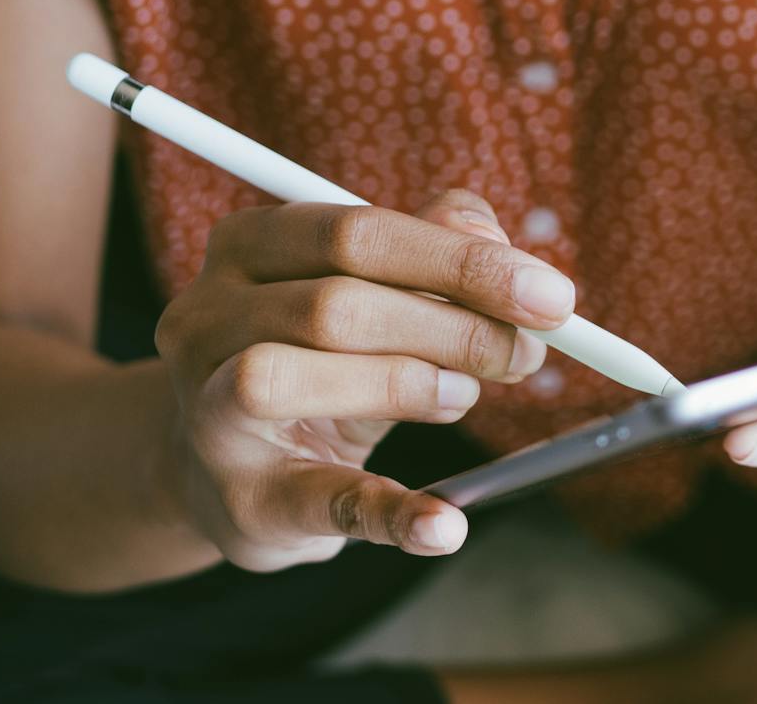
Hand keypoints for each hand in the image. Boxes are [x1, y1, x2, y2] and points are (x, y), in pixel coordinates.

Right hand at [154, 189, 572, 569]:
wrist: (227, 466)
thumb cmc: (317, 360)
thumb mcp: (369, 292)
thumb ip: (433, 250)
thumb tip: (496, 241)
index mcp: (248, 246)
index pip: (358, 232)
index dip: (462, 261)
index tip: (550, 296)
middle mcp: (206, 317)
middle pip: (333, 304)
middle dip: (451, 325)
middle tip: (526, 354)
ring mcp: (206, 410)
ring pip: (285, 376)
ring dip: (402, 383)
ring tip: (465, 399)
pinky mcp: (240, 498)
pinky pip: (315, 500)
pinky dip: (390, 512)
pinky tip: (446, 523)